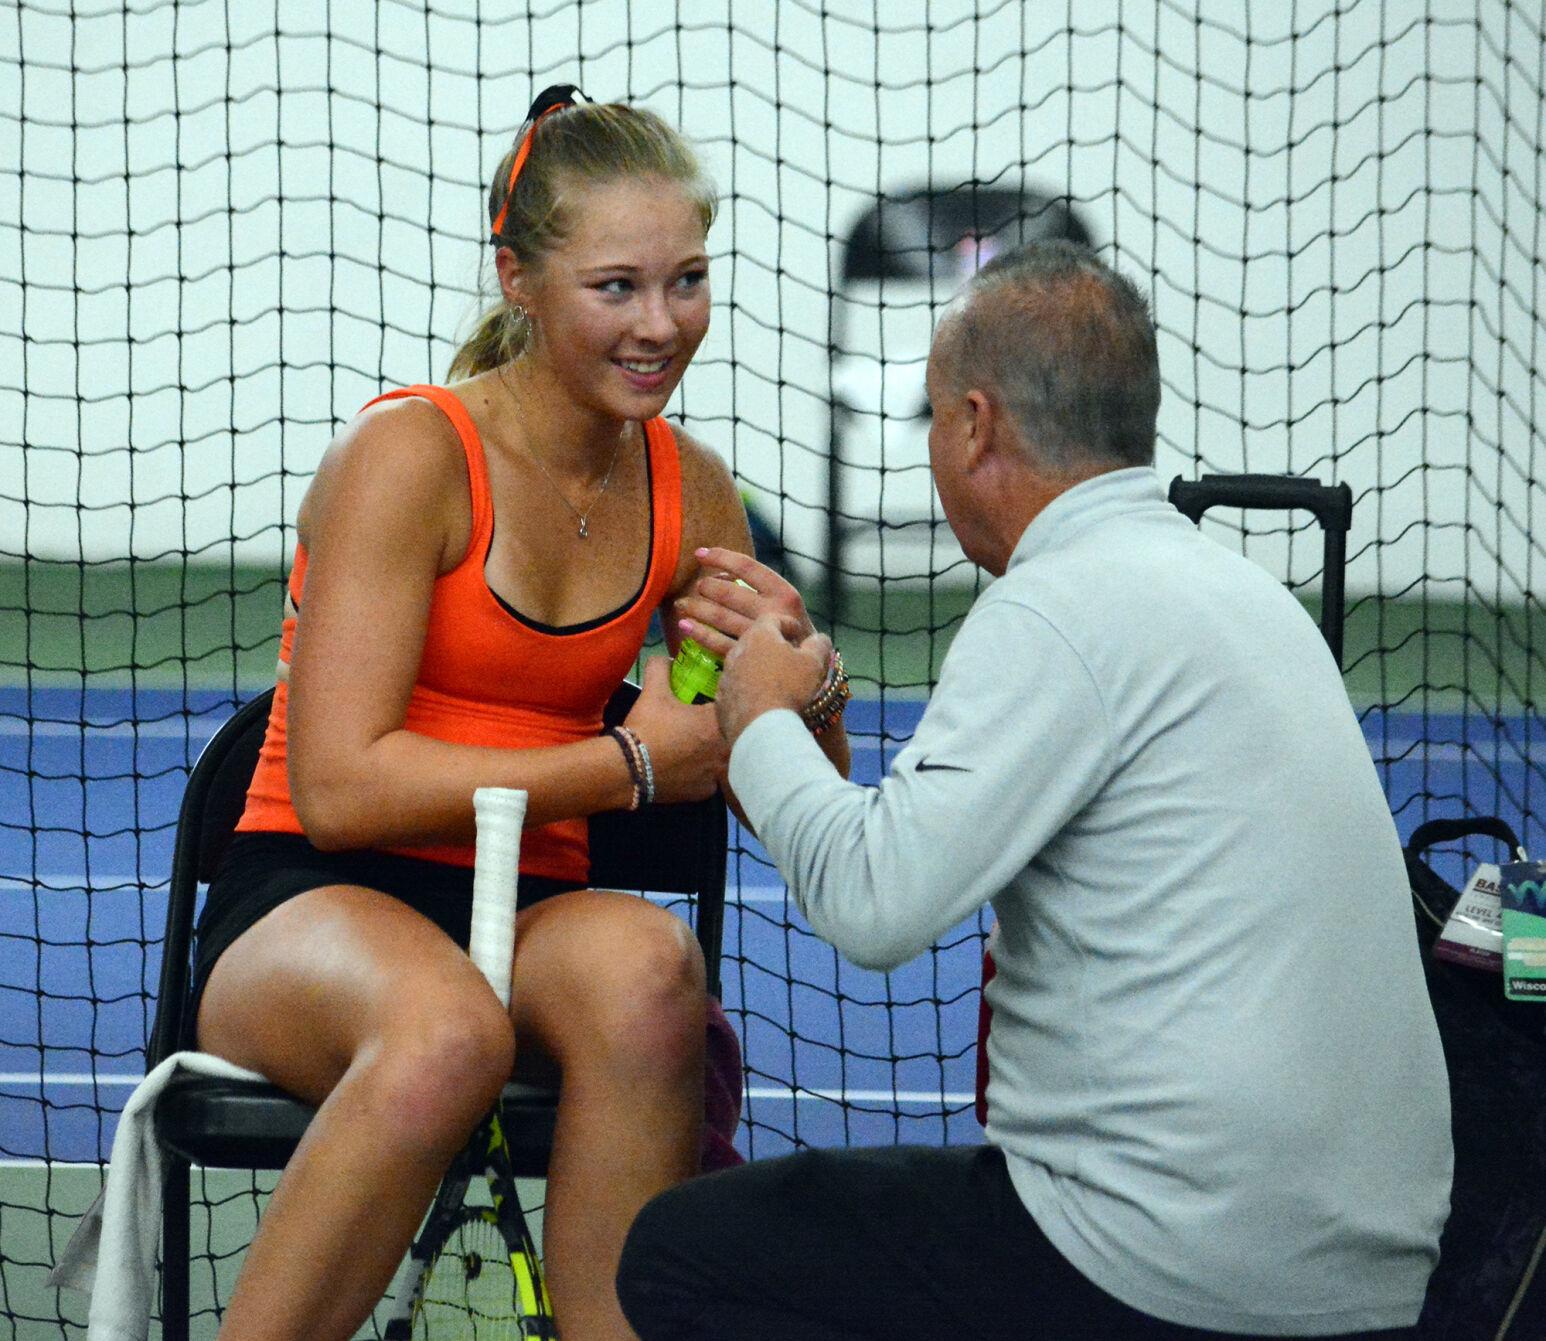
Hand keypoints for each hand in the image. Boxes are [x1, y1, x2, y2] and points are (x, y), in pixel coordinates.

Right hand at [622, 657, 728, 802]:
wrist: (627, 769)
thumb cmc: (646, 728)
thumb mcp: (652, 691)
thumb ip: (661, 667)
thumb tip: (665, 657)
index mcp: (716, 722)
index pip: (733, 707)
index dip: (725, 703)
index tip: (714, 703)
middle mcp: (724, 748)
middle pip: (734, 735)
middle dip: (724, 729)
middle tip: (706, 727)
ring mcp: (717, 773)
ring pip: (726, 759)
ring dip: (717, 753)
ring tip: (700, 748)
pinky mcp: (707, 792)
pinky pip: (713, 780)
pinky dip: (705, 774)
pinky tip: (691, 768)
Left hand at [672, 547, 813, 657]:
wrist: (816, 676)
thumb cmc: (797, 637)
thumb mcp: (789, 608)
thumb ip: (763, 592)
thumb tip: (723, 576)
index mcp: (784, 593)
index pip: (748, 567)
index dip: (721, 557)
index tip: (700, 553)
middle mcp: (773, 612)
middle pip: (729, 593)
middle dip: (706, 587)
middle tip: (696, 587)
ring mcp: (759, 636)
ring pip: (719, 617)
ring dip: (696, 609)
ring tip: (681, 605)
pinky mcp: (749, 657)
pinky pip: (717, 643)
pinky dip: (699, 634)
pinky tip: (685, 627)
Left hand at [716, 613, 831, 746]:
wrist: (761, 727)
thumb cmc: (790, 687)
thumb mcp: (814, 663)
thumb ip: (818, 645)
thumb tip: (820, 638)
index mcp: (759, 635)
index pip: (773, 618)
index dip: (788, 623)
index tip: (799, 633)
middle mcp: (737, 650)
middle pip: (755, 640)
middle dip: (771, 645)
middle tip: (787, 656)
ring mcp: (726, 674)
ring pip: (743, 663)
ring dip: (758, 667)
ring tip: (774, 680)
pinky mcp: (721, 697)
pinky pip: (736, 686)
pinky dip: (748, 688)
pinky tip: (760, 700)